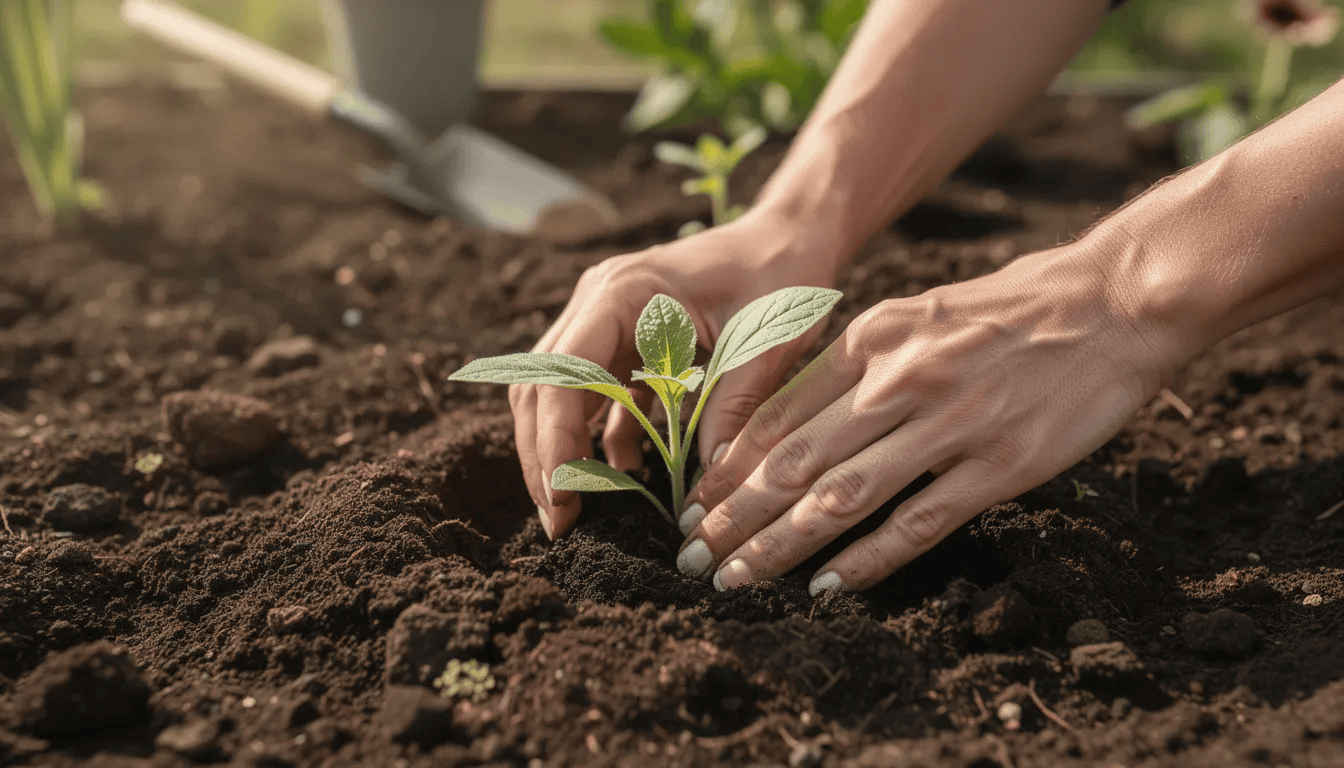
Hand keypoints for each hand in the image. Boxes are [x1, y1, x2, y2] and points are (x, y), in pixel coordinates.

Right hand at [511, 209, 843, 538]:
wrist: (793, 237)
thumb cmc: (783, 274)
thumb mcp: (766, 341)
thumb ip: (732, 406)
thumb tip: (707, 481)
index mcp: (623, 292)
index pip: (562, 372)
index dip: (555, 440)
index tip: (563, 498)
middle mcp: (600, 302)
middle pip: (543, 386)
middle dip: (545, 457)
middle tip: (559, 523)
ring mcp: (608, 321)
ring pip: (560, 395)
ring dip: (563, 453)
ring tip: (575, 514)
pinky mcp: (627, 343)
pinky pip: (599, 399)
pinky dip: (602, 440)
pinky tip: (623, 480)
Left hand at [675, 234, 1179, 593]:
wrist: (1111, 302)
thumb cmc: (1009, 309)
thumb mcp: (916, 314)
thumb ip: (855, 364)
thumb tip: (789, 417)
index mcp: (872, 340)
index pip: (778, 415)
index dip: (728, 468)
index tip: (694, 507)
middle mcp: (899, 380)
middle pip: (794, 462)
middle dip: (734, 516)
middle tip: (694, 557)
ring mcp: (950, 424)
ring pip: (843, 496)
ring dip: (781, 545)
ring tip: (739, 579)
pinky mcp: (1000, 465)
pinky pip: (918, 522)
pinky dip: (867, 560)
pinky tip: (828, 586)